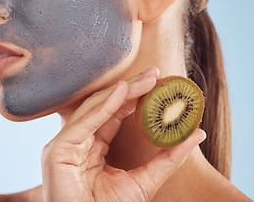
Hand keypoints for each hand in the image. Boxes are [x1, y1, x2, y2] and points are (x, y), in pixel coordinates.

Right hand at [41, 67, 205, 201]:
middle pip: (104, 107)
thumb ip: (168, 158)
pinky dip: (103, 108)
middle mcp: (76, 142)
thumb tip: (197, 134)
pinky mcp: (57, 151)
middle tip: (155, 73)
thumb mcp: (144, 181)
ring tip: (147, 79)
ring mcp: (64, 145)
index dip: (135, 98)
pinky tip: (124, 92)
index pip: (113, 115)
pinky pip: (83, 124)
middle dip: (130, 89)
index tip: (158, 83)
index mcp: (92, 148)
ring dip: (121, 92)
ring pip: (94, 109)